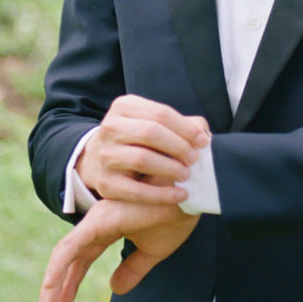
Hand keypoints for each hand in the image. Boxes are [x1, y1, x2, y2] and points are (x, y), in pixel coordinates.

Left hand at [36, 198, 198, 301]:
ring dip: (53, 281)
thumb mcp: (152, 251)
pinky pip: (71, 247)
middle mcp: (99, 221)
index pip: (83, 256)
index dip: (72, 279)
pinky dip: (58, 268)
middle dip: (57, 283)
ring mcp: (97, 219)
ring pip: (65, 252)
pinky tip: (51, 285)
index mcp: (110, 226)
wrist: (188, 197)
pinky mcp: (99, 221)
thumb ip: (132, 269)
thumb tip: (115, 289)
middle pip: (71, 255)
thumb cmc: (174, 216)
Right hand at [76, 94, 209, 204]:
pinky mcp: (105, 183)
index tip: (203, 141)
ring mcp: (105, 155)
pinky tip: (180, 194)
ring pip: (143, 159)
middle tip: (195, 158)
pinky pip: (136, 191)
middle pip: (151, 133)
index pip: (161, 113)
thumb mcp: (149, 121)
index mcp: (124, 107)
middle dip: (179, 146)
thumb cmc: (135, 138)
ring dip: (171, 168)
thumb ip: (177, 124)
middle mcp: (110, 127)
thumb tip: (203, 133)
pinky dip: (162, 194)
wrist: (98, 158)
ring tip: (187, 174)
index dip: (186, 128)